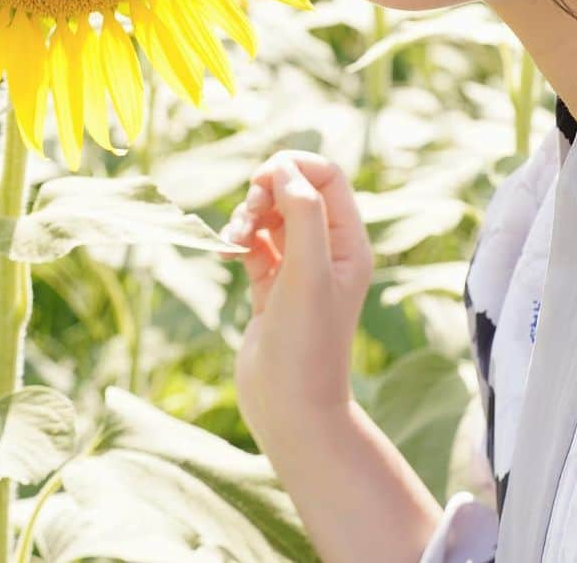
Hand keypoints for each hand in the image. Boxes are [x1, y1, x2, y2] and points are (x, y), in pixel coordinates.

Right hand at [217, 150, 374, 441]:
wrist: (290, 409)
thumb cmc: (306, 344)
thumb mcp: (308, 272)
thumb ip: (302, 214)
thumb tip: (283, 169)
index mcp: (349, 242)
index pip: (327, 177)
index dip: (294, 167)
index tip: (262, 181)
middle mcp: (327, 250)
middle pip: (295, 190)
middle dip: (265, 191)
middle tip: (249, 214)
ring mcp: (298, 268)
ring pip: (269, 215)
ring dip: (246, 216)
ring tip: (234, 241)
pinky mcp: (271, 286)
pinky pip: (252, 243)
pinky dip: (237, 239)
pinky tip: (226, 253)